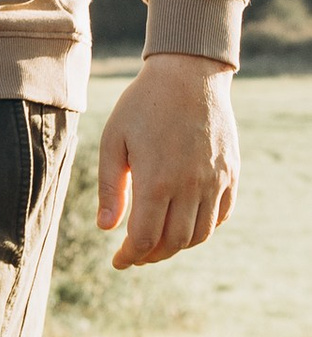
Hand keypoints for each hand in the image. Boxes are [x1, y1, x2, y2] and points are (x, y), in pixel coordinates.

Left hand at [97, 56, 238, 267]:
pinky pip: (222, 214)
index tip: (118, 261)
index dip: (130, 256)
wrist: (188, 75)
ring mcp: (215, 180)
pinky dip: (204, 228)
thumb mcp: (113, 141)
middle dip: (152, 256)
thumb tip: (106, 228)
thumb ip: (109, 187)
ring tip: (159, 242)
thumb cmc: (142, 105)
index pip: (145, 238)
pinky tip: (185, 222)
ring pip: (201, 234)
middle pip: (174, 242)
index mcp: (156, 180)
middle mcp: (190, 185)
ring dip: (178, 246)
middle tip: (136, 255)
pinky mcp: (230, 172)